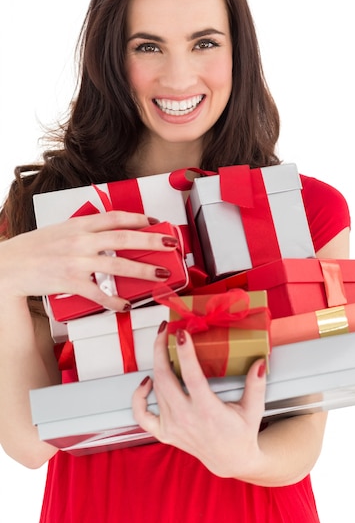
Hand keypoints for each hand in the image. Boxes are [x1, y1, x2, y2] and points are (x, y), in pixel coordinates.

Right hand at [0, 211, 178, 311]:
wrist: (9, 264)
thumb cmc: (35, 247)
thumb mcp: (62, 229)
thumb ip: (86, 229)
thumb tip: (111, 232)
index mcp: (80, 225)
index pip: (116, 217)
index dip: (139, 219)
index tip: (155, 222)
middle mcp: (81, 241)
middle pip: (124, 238)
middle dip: (152, 241)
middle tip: (171, 244)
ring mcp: (77, 262)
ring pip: (118, 265)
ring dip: (143, 270)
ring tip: (160, 275)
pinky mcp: (70, 283)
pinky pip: (99, 293)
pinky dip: (114, 301)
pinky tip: (126, 305)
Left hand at [132, 323, 266, 478]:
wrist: (230, 460)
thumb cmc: (242, 433)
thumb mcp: (254, 409)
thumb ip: (256, 385)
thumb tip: (259, 362)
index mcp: (208, 411)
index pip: (191, 377)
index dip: (184, 353)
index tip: (182, 333)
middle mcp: (186, 418)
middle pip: (165, 379)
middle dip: (161, 350)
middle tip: (166, 331)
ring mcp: (172, 427)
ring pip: (156, 389)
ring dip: (156, 364)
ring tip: (163, 344)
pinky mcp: (164, 432)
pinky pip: (142, 415)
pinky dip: (139, 397)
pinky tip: (147, 381)